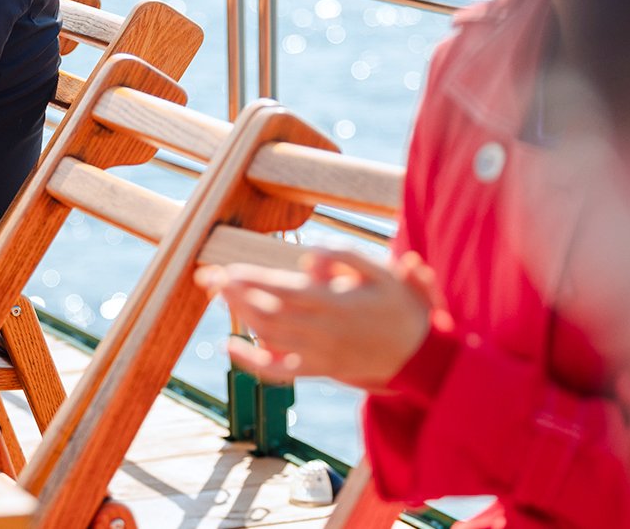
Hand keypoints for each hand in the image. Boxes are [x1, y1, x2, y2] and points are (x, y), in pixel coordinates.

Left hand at [195, 248, 438, 390]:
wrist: (421, 355)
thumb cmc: (398, 306)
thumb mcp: (381, 271)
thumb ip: (344, 257)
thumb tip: (308, 259)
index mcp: (337, 304)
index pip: (285, 292)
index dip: (253, 281)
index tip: (229, 269)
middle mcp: (323, 331)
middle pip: (268, 314)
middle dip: (235, 295)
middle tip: (209, 276)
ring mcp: (319, 354)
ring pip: (269, 338)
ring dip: (240, 316)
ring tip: (219, 294)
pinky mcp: (319, 370)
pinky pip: (280, 371)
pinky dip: (251, 362)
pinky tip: (231, 345)